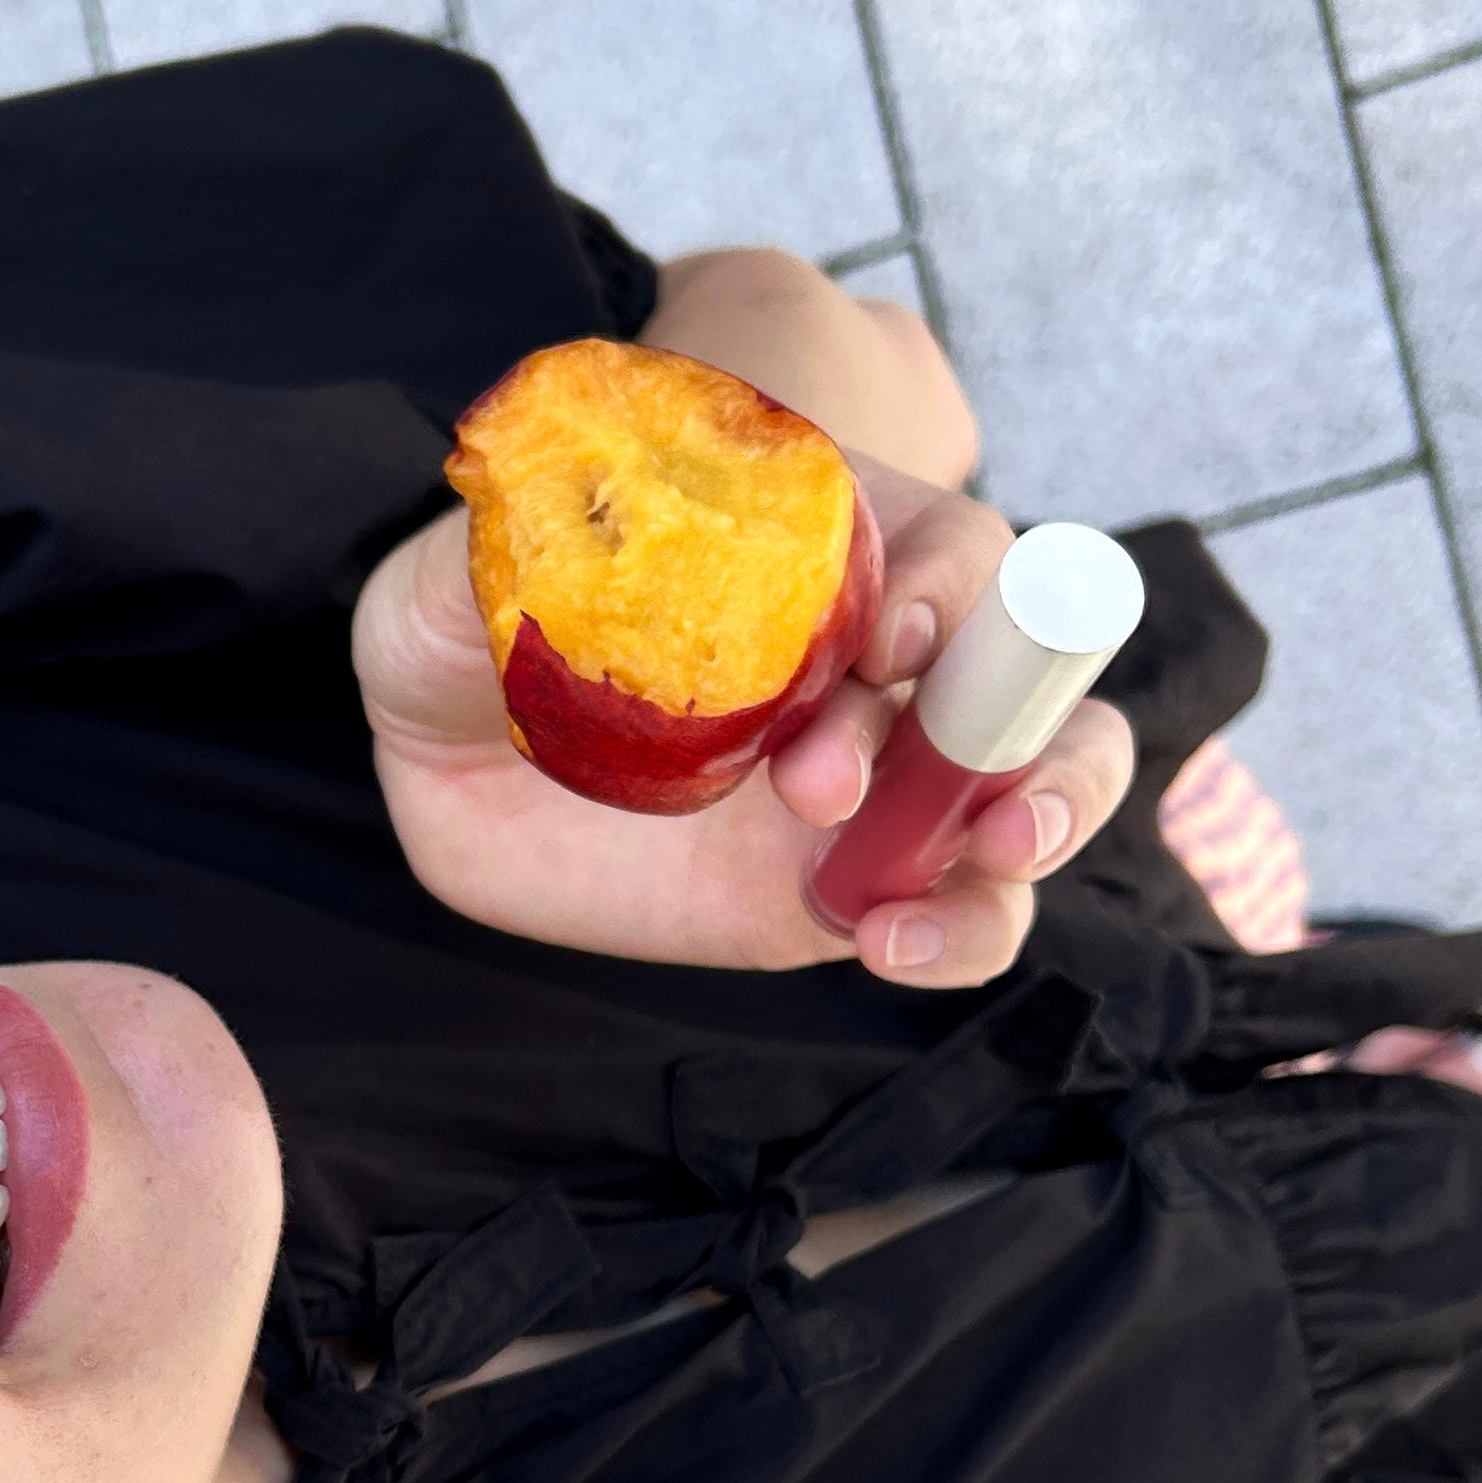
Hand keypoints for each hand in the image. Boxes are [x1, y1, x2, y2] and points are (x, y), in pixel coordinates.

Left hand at [352, 454, 1135, 987]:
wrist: (441, 747)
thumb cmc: (481, 620)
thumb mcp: (496, 557)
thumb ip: (554, 536)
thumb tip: (601, 539)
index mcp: (826, 546)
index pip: (946, 544)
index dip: (945, 588)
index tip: (883, 646)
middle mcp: (879, 657)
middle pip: (1035, 669)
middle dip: (1034, 723)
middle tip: (985, 791)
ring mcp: (877, 779)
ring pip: (1031, 791)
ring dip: (1039, 823)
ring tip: (982, 862)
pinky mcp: (845, 889)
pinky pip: (952, 913)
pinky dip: (959, 933)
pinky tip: (893, 945)